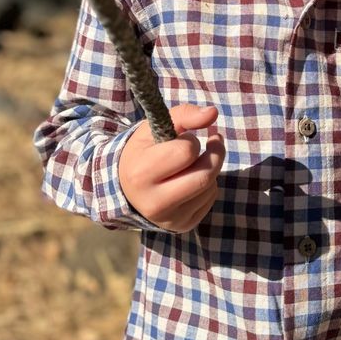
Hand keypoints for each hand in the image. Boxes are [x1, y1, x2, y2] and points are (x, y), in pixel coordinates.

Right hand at [118, 103, 224, 231]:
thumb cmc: (143, 152)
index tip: (185, 137)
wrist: (125, 187)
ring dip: (210, 169)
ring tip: (193, 163)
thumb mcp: (155, 127)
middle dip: (215, 155)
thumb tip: (213, 113)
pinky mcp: (182, 226)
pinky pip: (210, 200)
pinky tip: (192, 180)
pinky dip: (208, 186)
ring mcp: (169, 219)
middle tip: (214, 142)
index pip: (186, 152)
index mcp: (141, 174)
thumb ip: (185, 115)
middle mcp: (154, 202)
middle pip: (205, 176)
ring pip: (210, 188)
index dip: (190, 140)